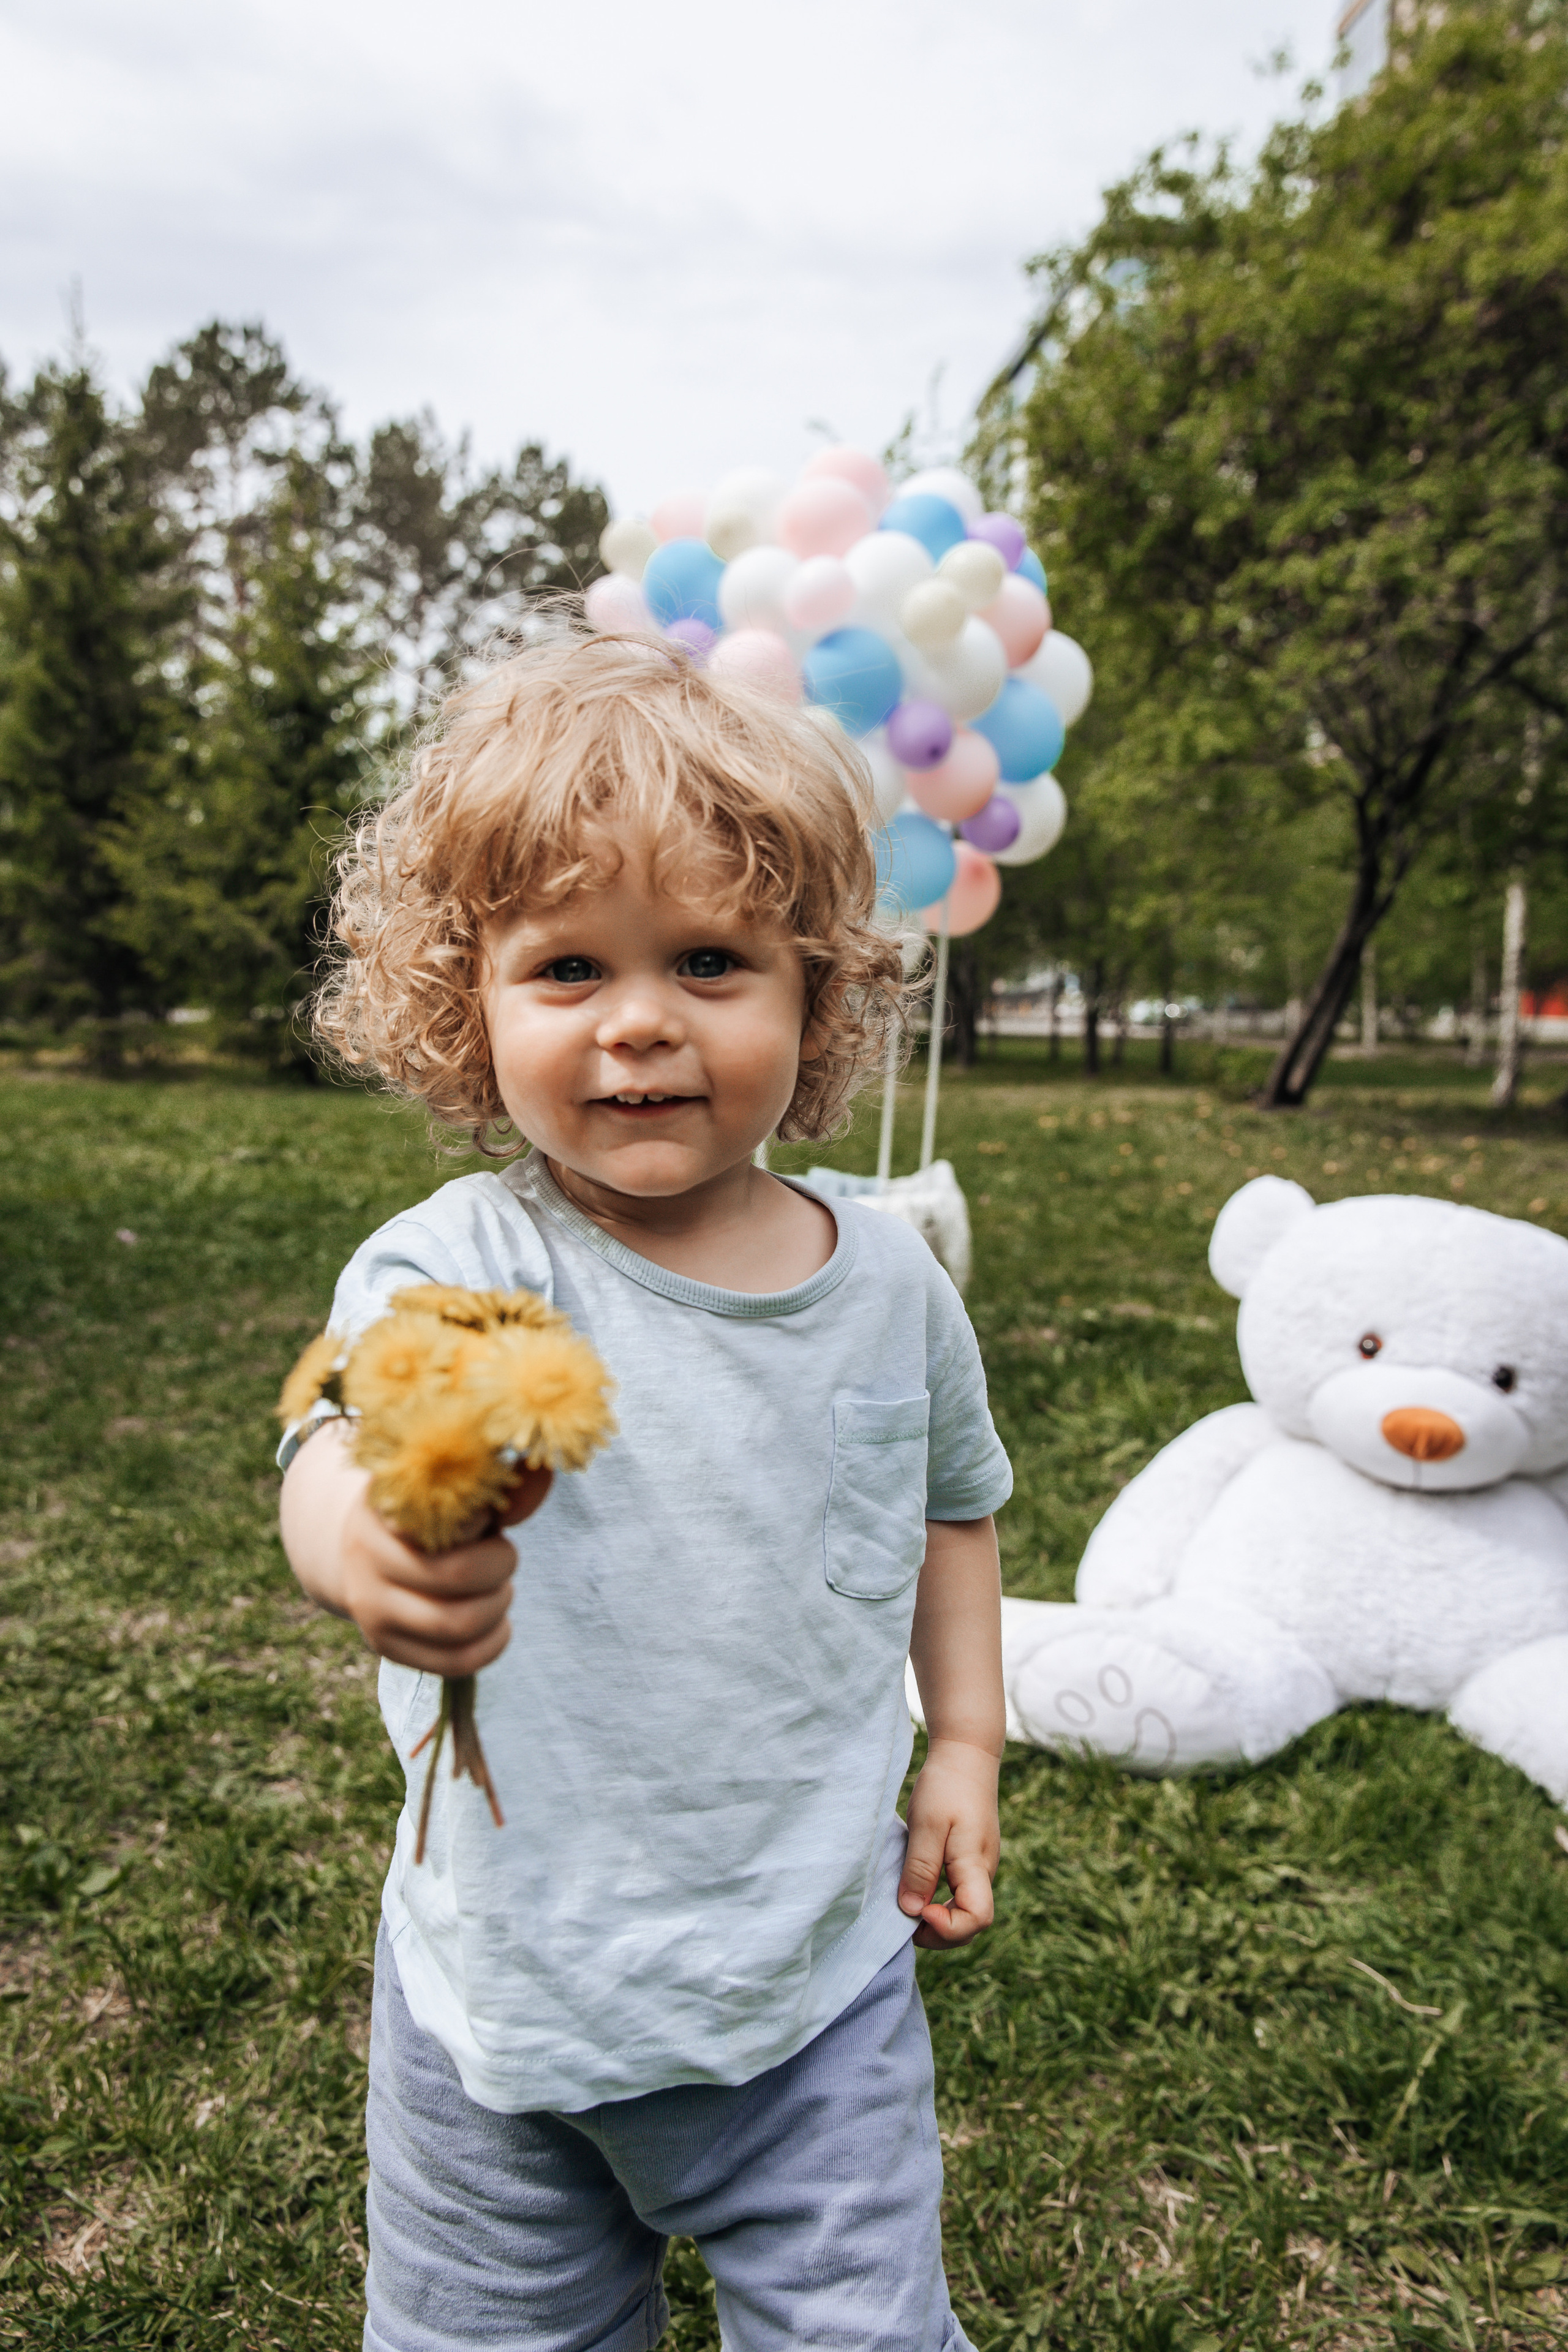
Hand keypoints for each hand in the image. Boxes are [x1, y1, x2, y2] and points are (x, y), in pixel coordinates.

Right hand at [280, 1421, 552, 1672]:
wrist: (368, 1552)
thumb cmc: (428, 1514)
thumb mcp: (455, 1491)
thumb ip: (501, 1486)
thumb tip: (545, 1476)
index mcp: (383, 1503)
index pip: (441, 1514)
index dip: (481, 1520)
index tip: (488, 1517)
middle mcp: (365, 1556)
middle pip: (457, 1575)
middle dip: (500, 1567)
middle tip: (504, 1557)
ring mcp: (369, 1607)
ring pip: (456, 1625)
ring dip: (497, 1607)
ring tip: (499, 1591)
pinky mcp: (385, 1647)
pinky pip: (454, 1662)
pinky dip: (493, 1645)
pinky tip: (498, 1625)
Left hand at [897, 1736, 999, 1949]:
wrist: (966, 1754)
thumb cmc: (946, 1785)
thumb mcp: (927, 1825)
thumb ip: (921, 1869)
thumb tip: (911, 1911)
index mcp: (976, 1865)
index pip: (977, 1919)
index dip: (948, 1928)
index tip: (918, 1912)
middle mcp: (983, 1871)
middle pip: (971, 1923)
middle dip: (937, 1932)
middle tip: (903, 1919)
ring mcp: (978, 1865)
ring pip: (963, 1909)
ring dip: (936, 1918)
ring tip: (905, 1905)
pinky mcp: (969, 1858)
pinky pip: (958, 1892)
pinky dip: (937, 1901)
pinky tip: (914, 1888)